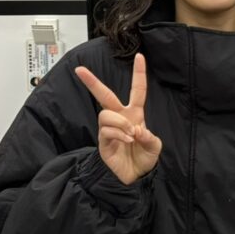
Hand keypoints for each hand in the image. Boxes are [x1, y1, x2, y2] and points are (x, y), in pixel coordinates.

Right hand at [74, 53, 161, 184]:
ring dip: (120, 122)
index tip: (140, 56)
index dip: (139, 74)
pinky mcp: (103, 140)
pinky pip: (107, 130)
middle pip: (105, 95)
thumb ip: (149, 137)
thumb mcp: (154, 146)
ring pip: (106, 114)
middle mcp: (120, 118)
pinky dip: (119, 134)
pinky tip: (127, 141)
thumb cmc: (143, 159)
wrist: (134, 177)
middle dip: (92, 82)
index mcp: (135, 114)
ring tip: (131, 135)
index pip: (137, 90)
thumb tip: (135, 130)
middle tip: (79, 70)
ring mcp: (109, 128)